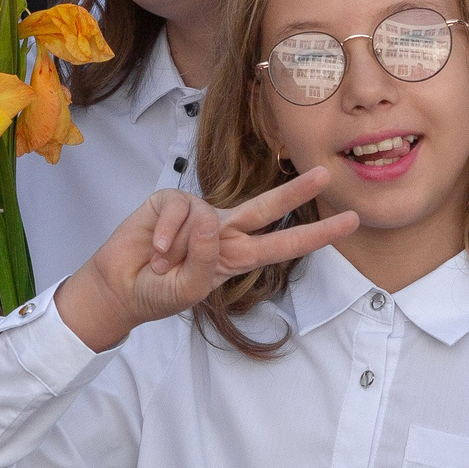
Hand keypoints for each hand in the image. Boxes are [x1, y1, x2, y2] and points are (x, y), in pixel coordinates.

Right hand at [53, 166, 358, 351]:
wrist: (119, 288)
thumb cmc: (158, 292)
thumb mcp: (189, 289)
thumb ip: (206, 260)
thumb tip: (210, 220)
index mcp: (237, 256)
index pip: (284, 244)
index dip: (316, 234)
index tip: (350, 222)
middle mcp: (224, 231)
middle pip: (266, 207)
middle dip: (297, 192)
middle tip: (327, 174)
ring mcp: (198, 214)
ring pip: (206, 219)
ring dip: (179, 251)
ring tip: (162, 265)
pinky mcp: (170, 200)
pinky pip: (176, 214)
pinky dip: (163, 238)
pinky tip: (153, 251)